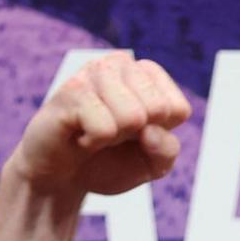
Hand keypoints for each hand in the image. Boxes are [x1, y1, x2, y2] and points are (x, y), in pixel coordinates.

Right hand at [3, 53, 191, 199]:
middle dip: (137, 134)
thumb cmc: (110, 161)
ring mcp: (95, 72)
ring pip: (133, 116)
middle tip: (112, 133)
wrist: (62, 176)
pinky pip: (105, 127)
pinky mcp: (72, 89)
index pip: (178, 109)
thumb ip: (166, 151)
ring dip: (113, 137)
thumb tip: (151, 130)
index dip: (159, 134)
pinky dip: (93, 141)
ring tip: (94, 130)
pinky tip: (78, 132)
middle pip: (158, 109)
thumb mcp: (152, 164)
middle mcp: (122, 64)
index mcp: (148, 76)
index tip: (136, 135)